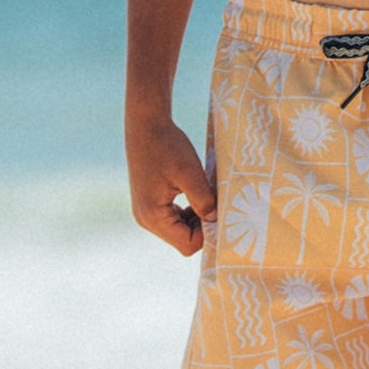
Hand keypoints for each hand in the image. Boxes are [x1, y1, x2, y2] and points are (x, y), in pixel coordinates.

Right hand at [126, 114, 216, 256]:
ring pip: (178, 229)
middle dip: (203, 227)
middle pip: (182, 240)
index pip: (187, 245)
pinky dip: (188, 211)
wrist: (145, 123)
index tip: (223, 216)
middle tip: (220, 206)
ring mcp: (145, 212)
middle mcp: (145, 219)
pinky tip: (198, 193)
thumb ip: (204, 201)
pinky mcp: (149, 202)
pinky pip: (173, 217)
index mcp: (153, 216)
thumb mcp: (191, 174)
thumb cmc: (167, 146)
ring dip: (197, 218)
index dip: (207, 235)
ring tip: (210, 197)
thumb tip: (216, 221)